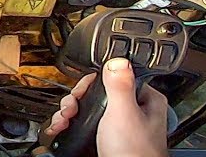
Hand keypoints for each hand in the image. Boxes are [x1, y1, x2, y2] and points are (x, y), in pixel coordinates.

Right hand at [44, 57, 168, 156]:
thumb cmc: (135, 154)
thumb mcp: (124, 113)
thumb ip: (119, 84)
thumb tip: (118, 59)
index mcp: (144, 100)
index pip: (113, 76)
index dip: (91, 83)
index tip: (79, 92)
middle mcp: (132, 111)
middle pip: (95, 93)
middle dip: (75, 101)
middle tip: (69, 110)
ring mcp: (117, 125)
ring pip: (86, 108)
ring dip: (68, 113)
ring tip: (63, 121)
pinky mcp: (105, 138)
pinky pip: (83, 123)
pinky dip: (69, 124)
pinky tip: (61, 127)